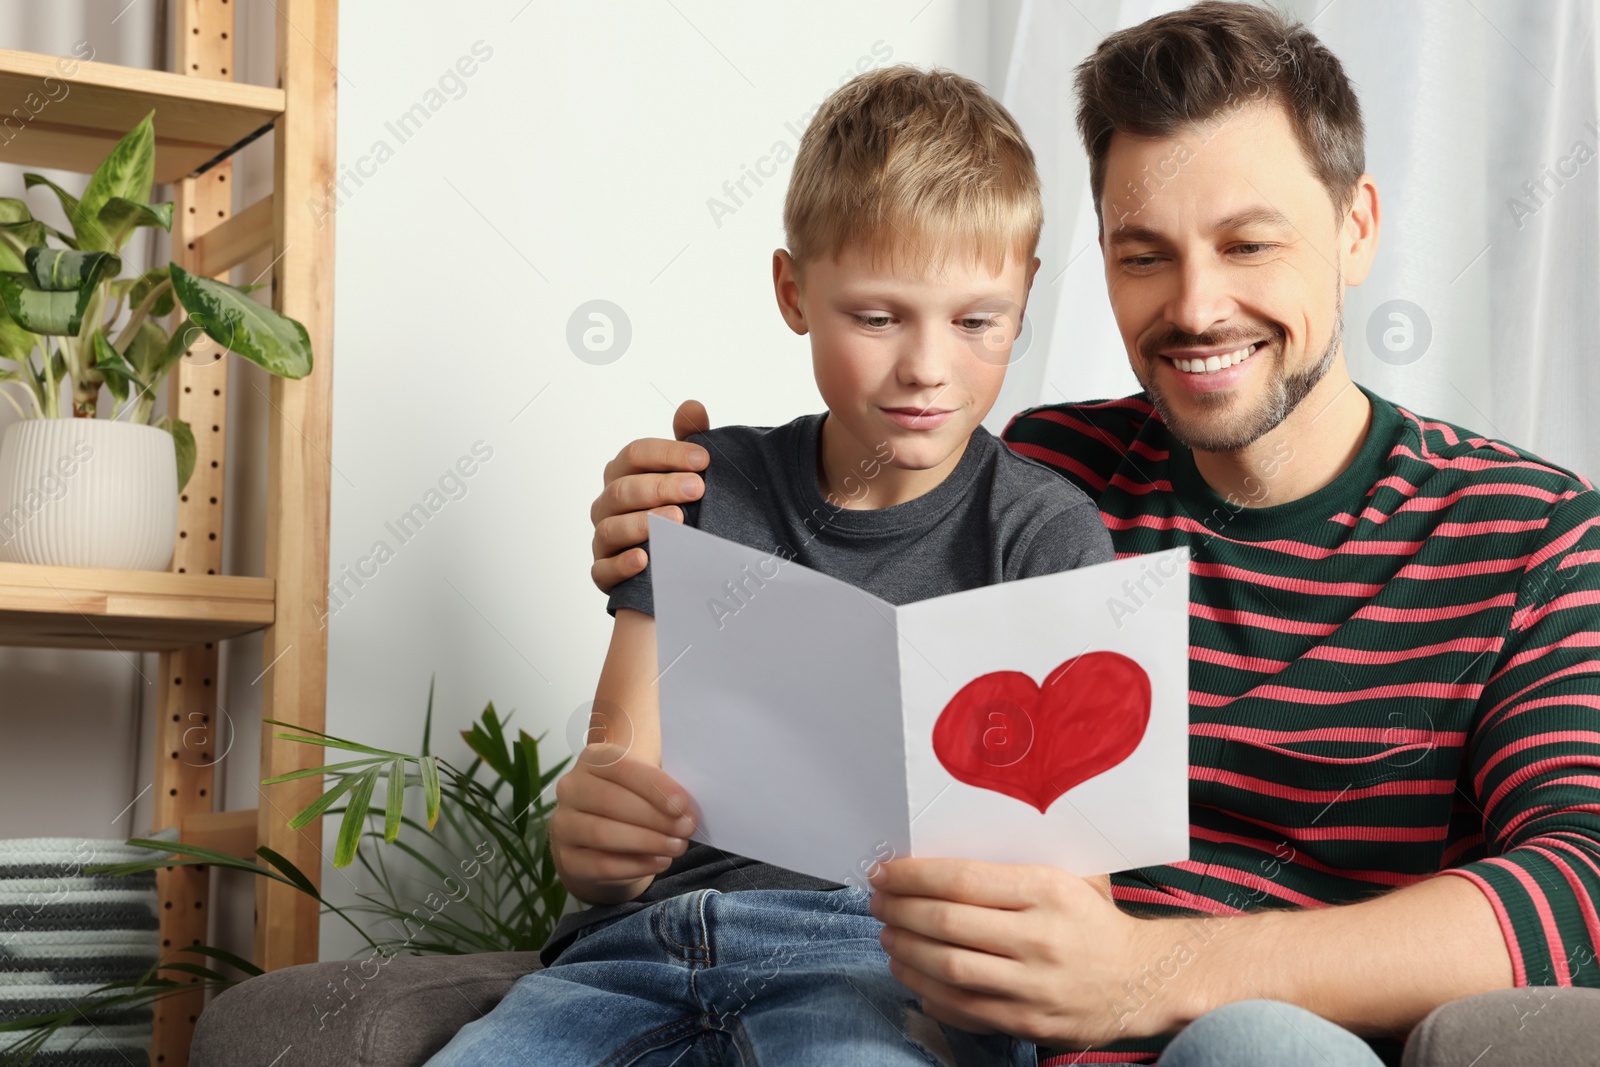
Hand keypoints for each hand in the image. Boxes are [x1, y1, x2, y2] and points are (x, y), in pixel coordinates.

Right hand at [550, 744, 698, 904]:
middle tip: (686, 828)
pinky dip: (636, 865)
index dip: (653, 786)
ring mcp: (564, 824)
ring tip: (676, 846)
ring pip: (603, 834)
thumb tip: (687, 808)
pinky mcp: (567, 857)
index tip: (682, 804)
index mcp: (593, 760)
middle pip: (611, 802)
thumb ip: (661, 788)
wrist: (600, 838)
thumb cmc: (631, 801)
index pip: (621, 767)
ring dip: (647, 842)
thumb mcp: (643, 784)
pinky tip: (660, 862)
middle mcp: (571, 788)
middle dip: (655, 817)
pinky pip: (601, 864)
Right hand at [590, 400, 713, 592]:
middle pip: (624, 489)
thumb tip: (692, 407)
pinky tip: (645, 559)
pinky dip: (622, 564)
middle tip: (697, 489)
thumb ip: (688, 440)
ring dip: (644, 523)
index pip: (636, 454)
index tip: (704, 459)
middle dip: (661, 487)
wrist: (678, 556)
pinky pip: (603, 570)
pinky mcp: (604, 572)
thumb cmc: (678, 507)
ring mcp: (603, 539)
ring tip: (677, 520)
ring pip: (611, 528)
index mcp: (624, 473)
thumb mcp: (687, 472)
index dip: (668, 454)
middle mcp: (608, 504)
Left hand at [867, 858, 1176, 1046]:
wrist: (1141, 979)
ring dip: (904, 949)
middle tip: (877, 901)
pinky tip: (909, 971)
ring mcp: (1030, 985)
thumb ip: (1017, 861)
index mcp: (1046, 890)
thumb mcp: (1070, 874)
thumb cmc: (1093, 919)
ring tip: (887, 933)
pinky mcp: (1025, 1021)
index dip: (912, 876)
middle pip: (945, 923)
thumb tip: (946, 844)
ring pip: (946, 967)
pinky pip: (960, 1007)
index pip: (961, 880)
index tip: (885, 871)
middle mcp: (1037, 937)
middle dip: (899, 909)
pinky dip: (924, 989)